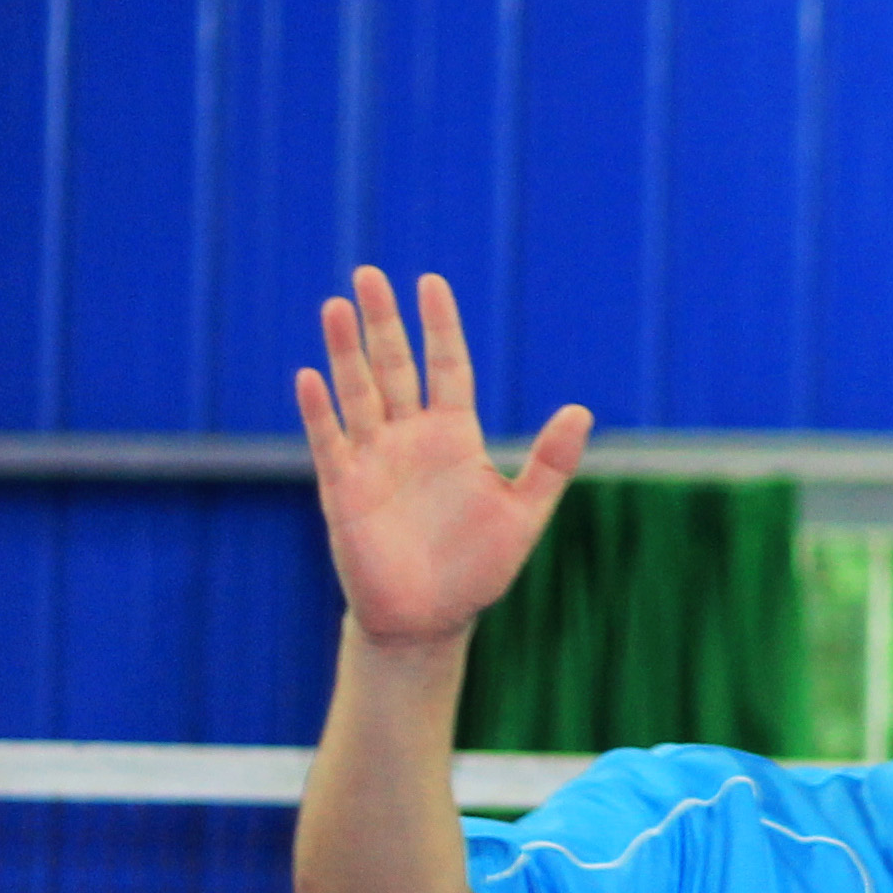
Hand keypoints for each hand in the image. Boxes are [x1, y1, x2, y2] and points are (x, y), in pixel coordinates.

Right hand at [297, 267, 591, 651]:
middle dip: (383, 322)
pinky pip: (330, 441)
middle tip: (369, 274)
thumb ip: (551, 464)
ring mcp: (374, 459)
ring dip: (345, 351)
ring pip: (358, 393)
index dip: (440, 327)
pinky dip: (320, 411)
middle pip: (394, 367)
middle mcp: (410, 438)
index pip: (447, 367)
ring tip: (337, 305)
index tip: (431, 283)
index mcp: (454, 437)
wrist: (430, 618)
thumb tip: (581, 411)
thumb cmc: (478, 567)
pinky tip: (311, 376)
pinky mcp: (344, 488)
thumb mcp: (524, 513)